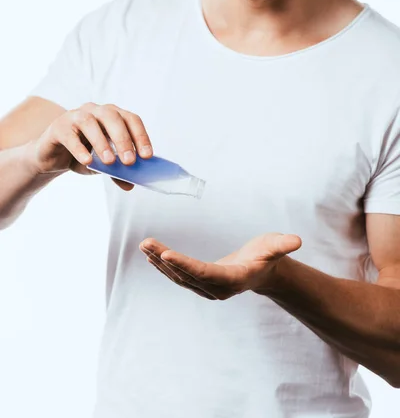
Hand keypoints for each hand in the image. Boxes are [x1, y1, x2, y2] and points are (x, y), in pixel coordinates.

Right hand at [29, 102, 152, 190]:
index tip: (147, 156)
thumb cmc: (83, 155)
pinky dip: (79, 148)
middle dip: (123, 139)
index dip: (141, 136)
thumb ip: (116, 172)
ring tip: (109, 162)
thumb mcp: (102, 165)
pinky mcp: (58, 127)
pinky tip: (87, 161)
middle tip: (130, 161)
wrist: (53, 157)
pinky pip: (70, 135)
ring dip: (102, 142)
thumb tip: (131, 185)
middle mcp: (95, 111)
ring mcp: (75, 116)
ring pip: (90, 122)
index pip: (131, 119)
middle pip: (113, 117)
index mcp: (112, 116)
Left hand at [139, 233, 301, 299]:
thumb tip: (296, 240)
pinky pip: (178, 276)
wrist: (263, 270)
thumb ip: (282, 244)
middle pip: (186, 275)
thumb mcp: (276, 246)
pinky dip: (163, 265)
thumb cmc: (268, 255)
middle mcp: (217, 288)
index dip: (185, 264)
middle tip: (147, 243)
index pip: (205, 273)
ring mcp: (207, 289)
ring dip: (159, 261)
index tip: (166, 254)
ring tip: (144, 244)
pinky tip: (151, 254)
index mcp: (234, 279)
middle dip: (165, 260)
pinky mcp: (200, 284)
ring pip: (178, 276)